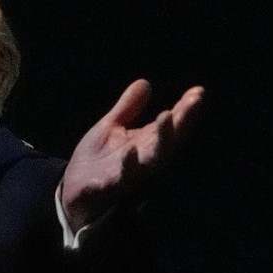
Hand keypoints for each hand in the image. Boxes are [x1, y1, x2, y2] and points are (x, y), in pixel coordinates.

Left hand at [61, 79, 202, 232]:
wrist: (73, 190)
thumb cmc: (98, 159)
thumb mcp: (111, 127)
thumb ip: (128, 108)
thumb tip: (145, 82)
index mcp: (145, 144)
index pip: (171, 127)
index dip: (185, 111)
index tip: (198, 92)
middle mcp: (142, 161)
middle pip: (166, 143)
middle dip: (178, 125)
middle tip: (188, 104)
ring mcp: (126, 175)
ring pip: (150, 162)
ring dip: (160, 142)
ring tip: (165, 116)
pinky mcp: (105, 187)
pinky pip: (116, 181)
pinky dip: (124, 169)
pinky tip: (129, 153)